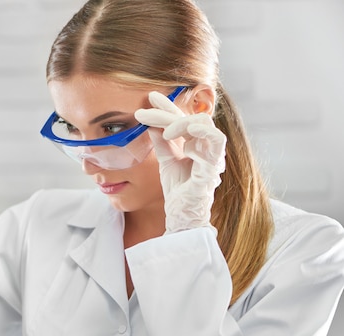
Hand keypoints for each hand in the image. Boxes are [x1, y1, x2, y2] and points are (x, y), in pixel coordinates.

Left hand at [135, 91, 225, 233]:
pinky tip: (184, 132)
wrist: (180, 214)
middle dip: (166, 112)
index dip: (168, 106)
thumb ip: (161, 142)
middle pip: (190, 118)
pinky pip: (216, 141)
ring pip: (203, 124)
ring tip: (165, 131)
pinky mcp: (212, 166)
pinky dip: (202, 132)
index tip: (150, 96)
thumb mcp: (166, 160)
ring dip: (182, 122)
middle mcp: (206, 146)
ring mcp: (211, 155)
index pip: (182, 118)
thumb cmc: (178, 189)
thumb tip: (151, 123)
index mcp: (195, 143)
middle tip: (142, 113)